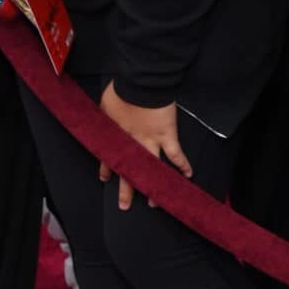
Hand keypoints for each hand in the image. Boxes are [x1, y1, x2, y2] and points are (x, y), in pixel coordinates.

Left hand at [97, 86, 190, 213]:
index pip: (110, 158)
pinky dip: (183, 164)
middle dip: (127, 189)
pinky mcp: (166, 135)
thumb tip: (100, 116)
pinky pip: (176, 153)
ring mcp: (150, 142)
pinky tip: (188, 176)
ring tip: (154, 203)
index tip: (104, 178)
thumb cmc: (121, 91)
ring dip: (152, 185)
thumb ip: (105, 115)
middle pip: (129, 171)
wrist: (139, 84)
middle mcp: (132, 144)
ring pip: (151, 169)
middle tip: (124, 205)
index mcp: (117, 136)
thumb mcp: (106, 106)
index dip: (106, 169)